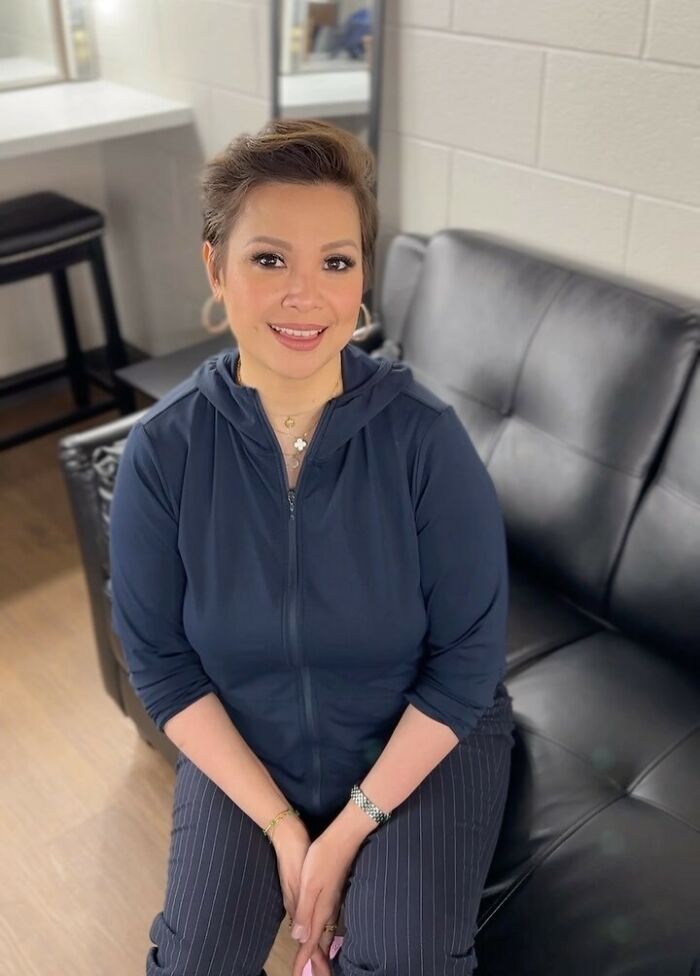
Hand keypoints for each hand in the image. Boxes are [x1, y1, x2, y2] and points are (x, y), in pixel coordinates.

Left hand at [271, 817, 337, 974]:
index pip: (311, 942)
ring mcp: (333, 901)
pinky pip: (328, 922)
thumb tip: (300, 938)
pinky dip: (325, 935)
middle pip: (322, 943)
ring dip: (322, 950)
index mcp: (321, 910)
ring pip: (327, 933)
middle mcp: (329, 910)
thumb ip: (305, 911)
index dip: (303, 960)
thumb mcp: (309, 884)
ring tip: (319, 964)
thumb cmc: (323, 857)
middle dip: (318, 962)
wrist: (344, 837)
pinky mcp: (334, 893)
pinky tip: (323, 933)